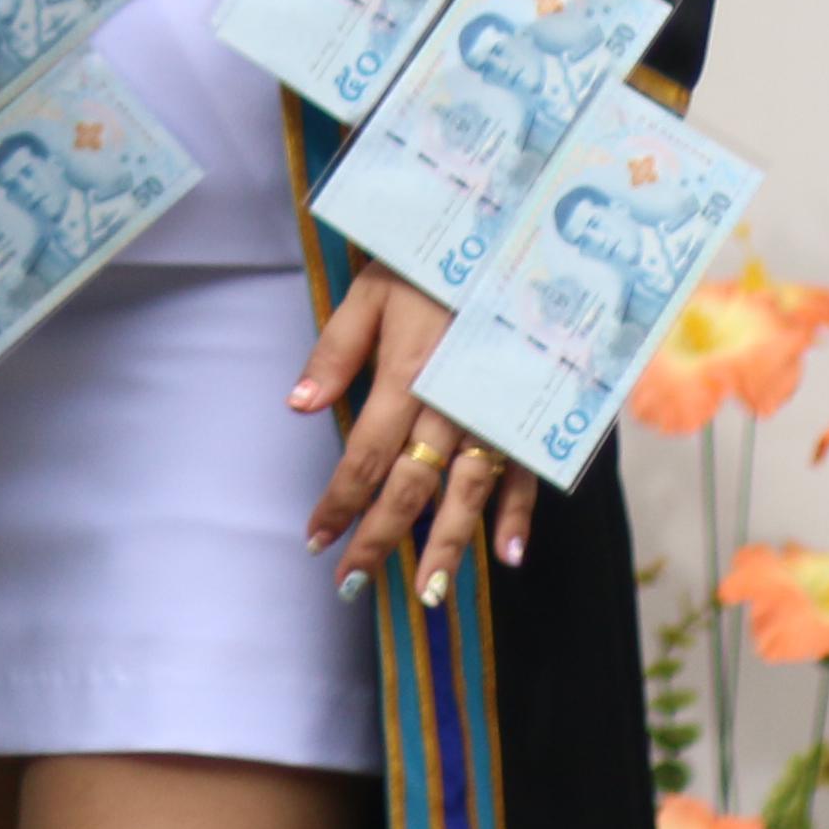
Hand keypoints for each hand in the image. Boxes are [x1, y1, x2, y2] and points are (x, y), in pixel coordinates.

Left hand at [294, 270, 536, 608]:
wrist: (510, 235)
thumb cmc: (428, 263)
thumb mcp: (368, 291)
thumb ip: (335, 351)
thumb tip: (298, 406)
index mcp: (405, 375)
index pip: (364, 457)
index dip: (339, 503)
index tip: (315, 540)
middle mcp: (450, 405)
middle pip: (412, 488)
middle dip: (381, 539)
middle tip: (353, 583)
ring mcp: (495, 412)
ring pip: (469, 493)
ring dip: (448, 546)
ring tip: (427, 593)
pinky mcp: (531, 411)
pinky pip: (527, 471)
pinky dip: (520, 514)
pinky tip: (509, 556)